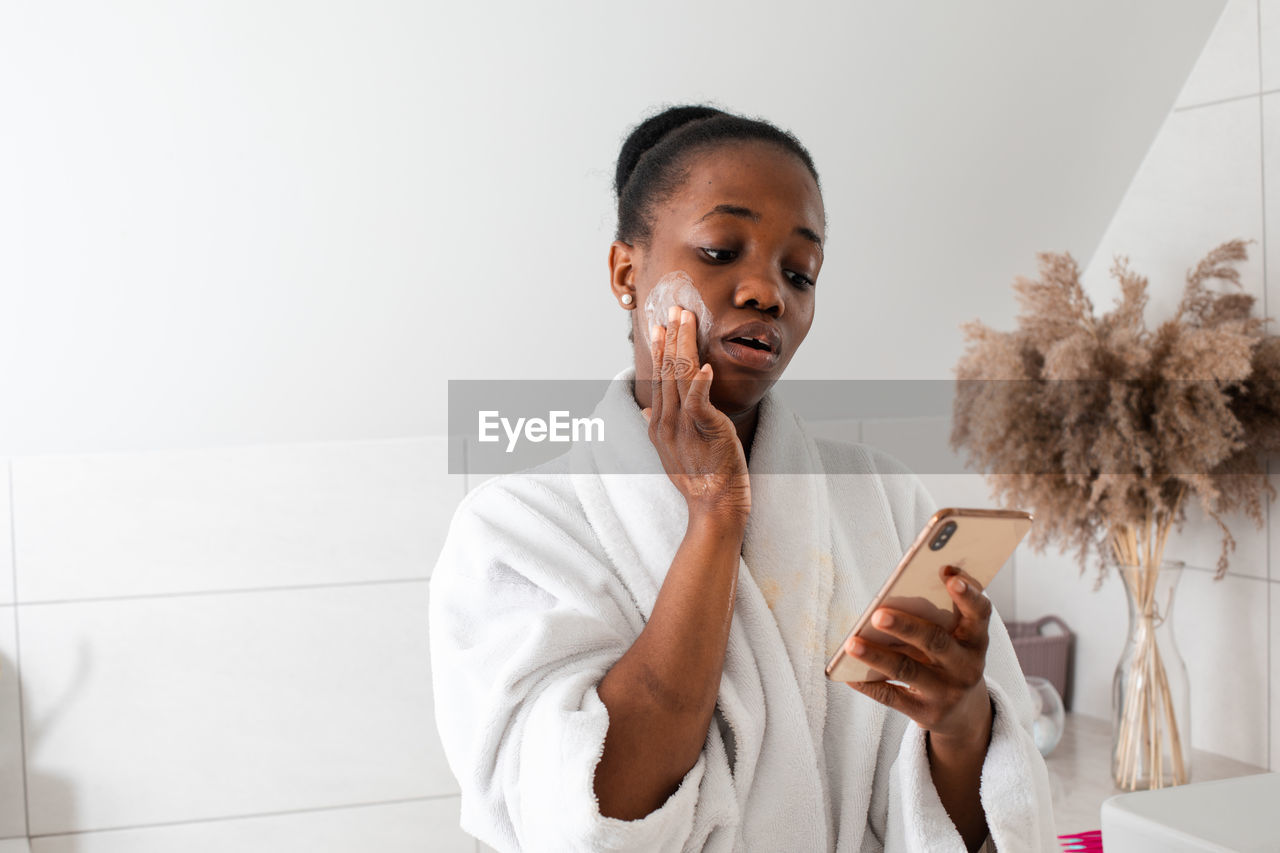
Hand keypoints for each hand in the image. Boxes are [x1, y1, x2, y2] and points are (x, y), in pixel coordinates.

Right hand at [642, 305, 750, 524]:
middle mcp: (667, 422)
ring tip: (686, 321)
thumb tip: (646, 413)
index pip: (657, 379)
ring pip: (681, 378)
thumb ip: (659, 428)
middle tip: (674, 310)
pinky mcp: (705, 432)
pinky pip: (700, 402)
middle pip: (666, 371)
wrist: (714, 506)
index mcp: (659, 425)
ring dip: (684, 346)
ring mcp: (684, 426)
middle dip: (671, 337)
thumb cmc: (699, 480)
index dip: (659, 350)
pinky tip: (706, 366)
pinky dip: (702, 383)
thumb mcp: (670, 453)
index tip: (659, 327)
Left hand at [843, 565, 993, 745]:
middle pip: (935, 642)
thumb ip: (938, 616)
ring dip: (876, 656)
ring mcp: (948, 692)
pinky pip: (892, 697)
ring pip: (908, 670)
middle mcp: (967, 666)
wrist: (964, 714)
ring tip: (851, 643)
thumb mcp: (956, 639)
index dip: (967, 594)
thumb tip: (889, 599)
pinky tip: (848, 675)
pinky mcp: (927, 713)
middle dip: (906, 627)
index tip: (948, 572)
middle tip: (878, 614)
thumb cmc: (950, 658)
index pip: (979, 613)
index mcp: (976, 639)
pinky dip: (868, 685)